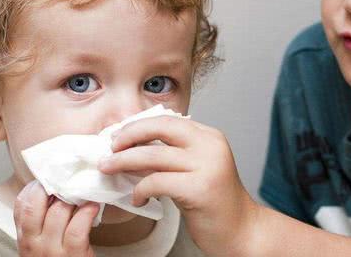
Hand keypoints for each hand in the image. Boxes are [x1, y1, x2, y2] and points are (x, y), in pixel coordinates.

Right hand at [13, 181, 99, 256]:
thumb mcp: (40, 243)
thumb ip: (41, 221)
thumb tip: (55, 191)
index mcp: (25, 237)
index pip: (21, 205)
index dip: (35, 187)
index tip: (50, 178)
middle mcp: (33, 243)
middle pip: (36, 204)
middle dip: (52, 187)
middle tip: (68, 180)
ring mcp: (52, 250)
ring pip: (58, 212)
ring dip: (74, 198)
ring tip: (84, 191)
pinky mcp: (73, 256)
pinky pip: (77, 229)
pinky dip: (86, 214)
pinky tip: (93, 206)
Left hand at [97, 116, 259, 255]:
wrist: (242, 231)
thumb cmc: (214, 203)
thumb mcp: (194, 169)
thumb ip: (170, 155)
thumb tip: (131, 147)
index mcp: (209, 136)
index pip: (167, 120)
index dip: (138, 125)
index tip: (118, 135)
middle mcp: (210, 146)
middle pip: (159, 128)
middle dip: (128, 135)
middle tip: (109, 148)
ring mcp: (207, 166)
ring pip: (152, 155)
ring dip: (123, 162)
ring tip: (109, 168)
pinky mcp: (200, 189)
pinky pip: (157, 182)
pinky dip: (140, 189)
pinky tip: (138, 198)